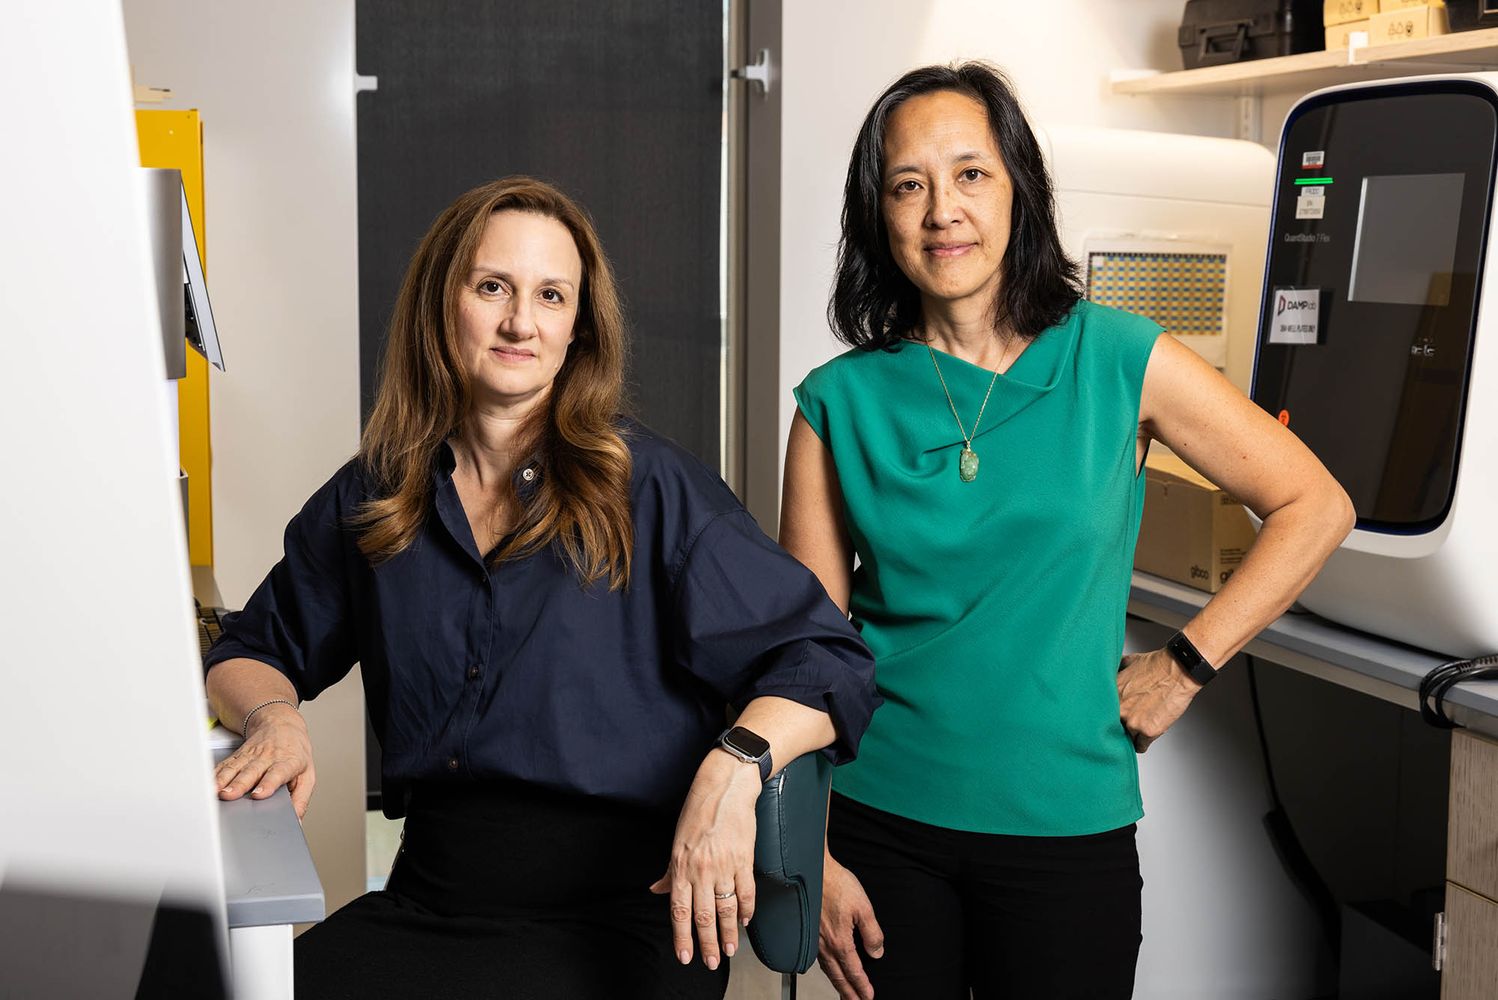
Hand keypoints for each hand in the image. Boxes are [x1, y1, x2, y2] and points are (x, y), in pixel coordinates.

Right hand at [213, 703, 315, 818]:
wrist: (282, 725)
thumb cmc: (295, 754)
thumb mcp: (307, 775)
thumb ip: (301, 799)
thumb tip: (296, 821)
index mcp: (287, 763)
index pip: (277, 774)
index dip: (267, 784)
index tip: (258, 795)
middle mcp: (267, 758)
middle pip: (251, 772)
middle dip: (239, 784)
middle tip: (229, 795)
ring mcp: (250, 755)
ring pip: (235, 767)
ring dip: (223, 779)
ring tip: (215, 791)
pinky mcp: (238, 755)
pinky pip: (224, 765)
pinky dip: (214, 774)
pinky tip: (207, 783)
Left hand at [650, 750, 760, 971]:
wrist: (725, 787)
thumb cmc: (698, 811)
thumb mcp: (677, 841)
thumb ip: (669, 871)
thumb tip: (656, 889)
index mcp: (681, 866)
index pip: (679, 910)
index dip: (682, 937)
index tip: (686, 956)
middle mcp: (701, 870)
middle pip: (704, 915)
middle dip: (707, 943)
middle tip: (711, 962)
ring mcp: (724, 866)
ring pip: (726, 909)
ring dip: (729, 933)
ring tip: (730, 950)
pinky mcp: (744, 859)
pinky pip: (746, 892)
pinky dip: (747, 909)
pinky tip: (745, 920)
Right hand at [817, 853, 883, 999]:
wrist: (813, 870)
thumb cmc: (836, 884)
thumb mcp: (863, 907)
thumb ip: (872, 933)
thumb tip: (877, 952)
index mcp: (840, 941)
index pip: (854, 971)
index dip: (862, 986)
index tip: (869, 996)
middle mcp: (825, 945)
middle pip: (838, 977)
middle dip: (849, 993)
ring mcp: (815, 940)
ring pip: (828, 970)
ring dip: (838, 984)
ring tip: (844, 993)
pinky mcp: (810, 932)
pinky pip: (819, 960)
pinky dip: (827, 970)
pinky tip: (829, 969)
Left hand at [1117, 648, 1202, 752]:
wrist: (1177, 670)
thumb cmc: (1156, 665)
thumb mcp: (1127, 663)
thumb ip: (1116, 673)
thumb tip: (1111, 673)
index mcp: (1109, 695)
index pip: (1100, 714)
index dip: (1108, 716)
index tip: (1111, 719)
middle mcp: (1117, 710)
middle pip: (1112, 728)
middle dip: (1119, 726)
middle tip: (1128, 722)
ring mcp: (1132, 722)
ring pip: (1126, 738)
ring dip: (1132, 735)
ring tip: (1141, 727)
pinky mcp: (1148, 731)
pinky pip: (1140, 746)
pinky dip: (1143, 743)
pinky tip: (1146, 735)